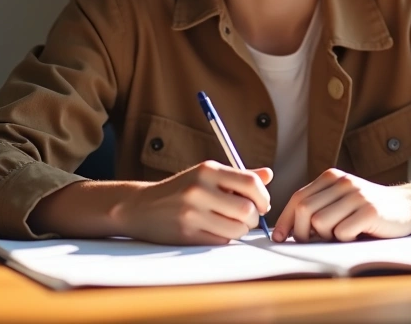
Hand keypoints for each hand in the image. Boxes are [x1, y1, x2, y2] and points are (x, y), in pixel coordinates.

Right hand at [113, 160, 271, 245]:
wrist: (141, 207)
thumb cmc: (180, 190)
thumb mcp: (205, 175)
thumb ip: (238, 176)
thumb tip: (269, 174)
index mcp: (207, 170)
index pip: (251, 183)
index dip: (263, 197)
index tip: (262, 204)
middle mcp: (200, 189)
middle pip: (247, 210)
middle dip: (253, 218)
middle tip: (246, 218)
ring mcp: (192, 212)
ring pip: (237, 229)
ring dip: (240, 230)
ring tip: (231, 224)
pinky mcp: (187, 233)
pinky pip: (221, 240)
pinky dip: (224, 238)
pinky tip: (215, 231)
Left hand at [271, 168, 410, 242]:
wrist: (407, 207)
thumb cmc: (367, 210)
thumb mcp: (341, 201)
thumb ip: (318, 207)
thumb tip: (287, 231)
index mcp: (331, 177)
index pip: (297, 197)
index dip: (285, 219)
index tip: (279, 237)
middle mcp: (342, 182)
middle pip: (304, 209)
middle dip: (300, 231)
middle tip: (307, 242)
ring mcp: (357, 195)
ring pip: (320, 222)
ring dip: (324, 236)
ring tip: (339, 236)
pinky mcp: (370, 211)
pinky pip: (342, 232)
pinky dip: (344, 239)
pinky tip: (356, 235)